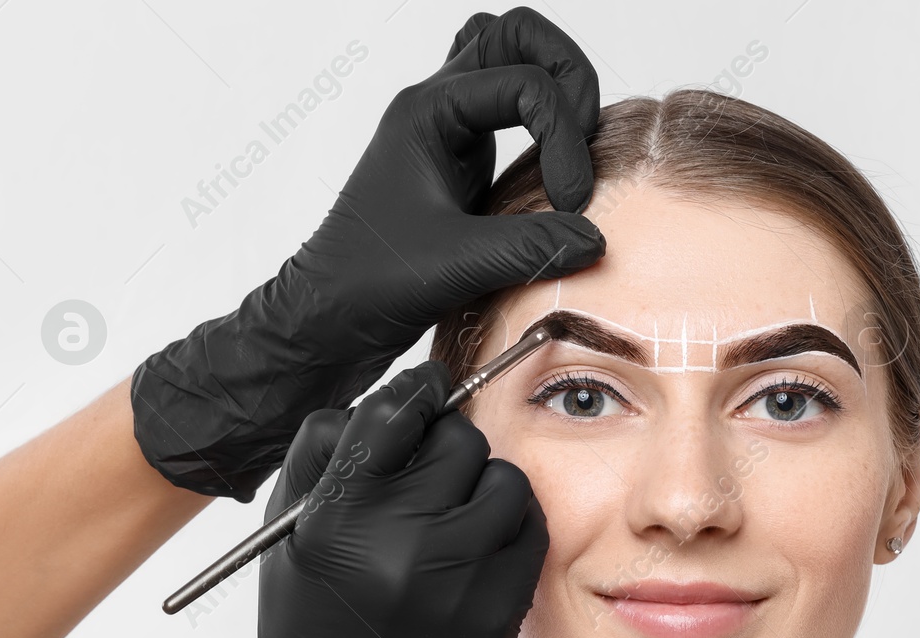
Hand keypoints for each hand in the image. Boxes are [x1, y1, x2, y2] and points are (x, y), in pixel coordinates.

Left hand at [132, 6, 603, 501]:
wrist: (326, 319)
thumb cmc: (367, 285)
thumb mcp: (456, 266)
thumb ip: (529, 247)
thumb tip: (594, 238)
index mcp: (427, 112)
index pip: (524, 83)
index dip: (565, 137)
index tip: (572, 202)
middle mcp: (436, 108)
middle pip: (514, 35)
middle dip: (566, 74)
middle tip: (583, 138)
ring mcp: (446, 132)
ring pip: (507, 60)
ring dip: (553, 88)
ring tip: (573, 146)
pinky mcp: (459, 164)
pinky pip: (507, 110)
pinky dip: (542, 125)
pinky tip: (554, 175)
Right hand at [198, 361, 548, 637]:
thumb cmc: (311, 627)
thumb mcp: (289, 533)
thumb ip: (327, 455)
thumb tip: (391, 403)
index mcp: (340, 516)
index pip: (394, 414)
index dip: (415, 393)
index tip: (426, 390)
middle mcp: (404, 541)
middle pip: (458, 440)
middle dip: (446, 446)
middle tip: (433, 470)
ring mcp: (461, 575)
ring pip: (506, 481)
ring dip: (485, 486)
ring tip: (457, 513)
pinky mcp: (501, 604)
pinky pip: (531, 531)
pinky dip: (511, 528)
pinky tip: (482, 542)